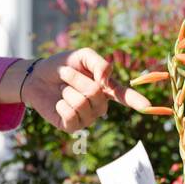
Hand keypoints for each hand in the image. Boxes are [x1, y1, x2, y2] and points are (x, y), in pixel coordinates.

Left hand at [17, 48, 151, 132]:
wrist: (36, 76)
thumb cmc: (62, 66)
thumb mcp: (81, 56)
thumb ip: (98, 62)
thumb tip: (106, 80)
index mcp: (105, 88)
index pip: (124, 95)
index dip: (136, 100)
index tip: (148, 106)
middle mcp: (99, 106)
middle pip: (94, 93)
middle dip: (76, 79)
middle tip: (65, 75)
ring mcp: (86, 118)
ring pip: (81, 103)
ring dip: (67, 90)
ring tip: (62, 89)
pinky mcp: (71, 127)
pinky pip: (70, 115)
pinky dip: (60, 104)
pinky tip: (58, 103)